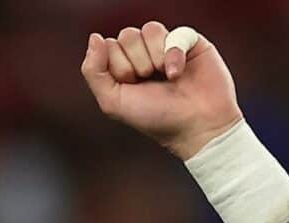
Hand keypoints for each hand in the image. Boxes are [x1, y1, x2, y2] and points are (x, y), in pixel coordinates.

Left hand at [80, 22, 242, 159]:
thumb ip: (94, 71)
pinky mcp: (190, 43)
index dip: (119, 67)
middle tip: (150, 83)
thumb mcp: (113, 101)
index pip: (109, 46)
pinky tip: (177, 73)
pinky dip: (174, 54)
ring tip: (167, 78)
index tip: (132, 87)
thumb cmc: (155, 118)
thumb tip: (95, 37)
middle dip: (136, 63)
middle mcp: (143, 53)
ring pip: (149, 29)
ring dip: (155, 58)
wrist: (195, 127)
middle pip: (127, 35)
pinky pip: (175, 33)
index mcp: (123, 65)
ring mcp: (167, 46)